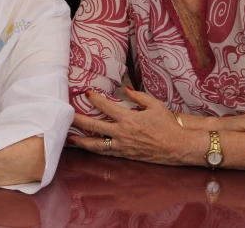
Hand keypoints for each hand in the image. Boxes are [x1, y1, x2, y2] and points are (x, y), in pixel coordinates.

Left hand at [68, 87, 190, 164]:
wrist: (177, 146)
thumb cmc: (168, 124)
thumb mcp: (155, 105)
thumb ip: (138, 96)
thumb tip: (125, 89)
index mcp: (129, 118)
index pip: (106, 106)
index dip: (94, 99)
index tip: (87, 93)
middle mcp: (122, 133)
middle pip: (94, 126)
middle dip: (78, 120)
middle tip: (66, 114)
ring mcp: (122, 146)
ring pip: (95, 144)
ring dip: (80, 140)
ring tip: (68, 137)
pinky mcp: (124, 155)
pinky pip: (105, 153)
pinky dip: (94, 150)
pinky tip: (86, 147)